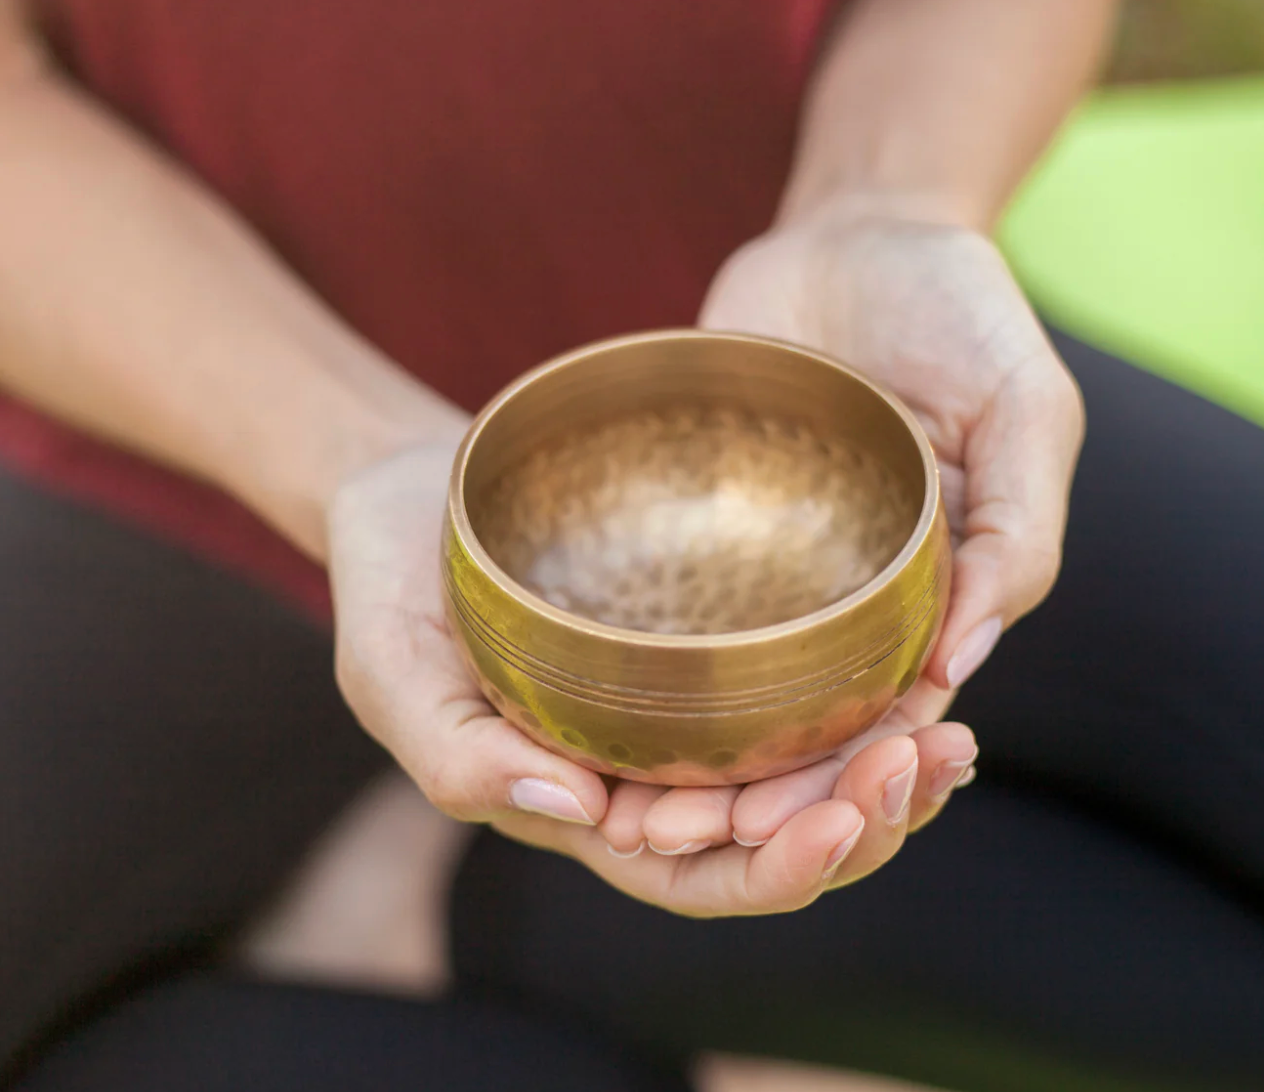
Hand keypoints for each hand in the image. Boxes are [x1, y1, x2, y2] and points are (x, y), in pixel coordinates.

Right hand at [328, 446, 970, 916]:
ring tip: (953, 736)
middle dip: (864, 818)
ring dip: (886, 767)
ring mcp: (686, 713)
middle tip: (934, 761)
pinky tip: (921, 670)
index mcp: (585, 809)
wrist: (414, 498)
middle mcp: (651, 775)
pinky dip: (863, 694)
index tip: (843, 816)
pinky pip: (799, 688)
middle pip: (778, 834)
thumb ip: (459, 758)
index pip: (699, 878)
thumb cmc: (389, 590)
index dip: (778, 868)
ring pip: (806, 769)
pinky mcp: (709, 648)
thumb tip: (575, 812)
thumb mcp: (392, 676)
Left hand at [573, 200, 1079, 871]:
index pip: (889, 725)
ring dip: (676, 758)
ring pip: (723, 686)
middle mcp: (846, 595)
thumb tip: (961, 667)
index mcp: (933, 596)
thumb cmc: (963, 314)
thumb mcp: (1029, 412)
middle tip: (660, 839)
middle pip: (796, 728)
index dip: (842, 792)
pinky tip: (576, 706)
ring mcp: (768, 562)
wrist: (860, 228)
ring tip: (612, 808)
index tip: (778, 836)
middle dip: (738, 798)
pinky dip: (630, 659)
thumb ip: (1019, 534)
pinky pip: (664, 598)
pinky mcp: (702, 518)